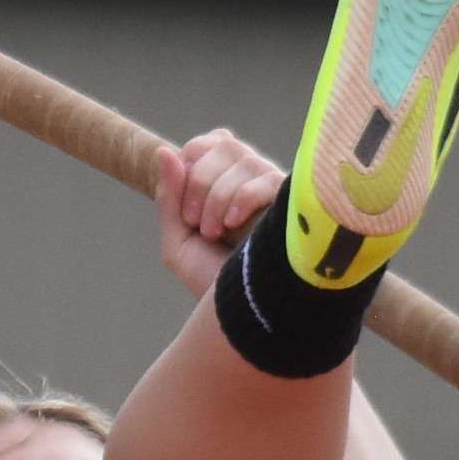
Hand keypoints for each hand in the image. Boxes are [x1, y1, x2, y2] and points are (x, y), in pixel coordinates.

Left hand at [153, 130, 282, 297]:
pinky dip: (240, 198)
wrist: (237, 316)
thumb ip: (169, 196)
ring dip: (217, 196)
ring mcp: (276, 190)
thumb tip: (164, 151)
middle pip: (224, 143)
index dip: (191, 163)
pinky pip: (265, 180)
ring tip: (214, 233)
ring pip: (243, 159)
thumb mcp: (179, 240)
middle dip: (199, 181)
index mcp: (228, 183)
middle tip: (196, 223)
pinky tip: (234, 226)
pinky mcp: (294, 205)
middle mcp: (254, 180)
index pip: (210, 143)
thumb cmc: (212, 282)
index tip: (183, 209)